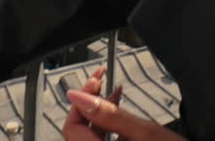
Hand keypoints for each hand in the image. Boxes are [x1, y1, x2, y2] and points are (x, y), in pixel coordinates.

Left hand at [63, 66, 184, 140]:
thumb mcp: (143, 132)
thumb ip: (108, 114)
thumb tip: (76, 96)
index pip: (71, 128)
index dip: (80, 101)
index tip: (94, 81)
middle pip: (80, 131)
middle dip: (91, 103)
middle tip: (102, 80)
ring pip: (91, 135)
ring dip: (100, 112)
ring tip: (115, 92)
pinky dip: (108, 126)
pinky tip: (120, 112)